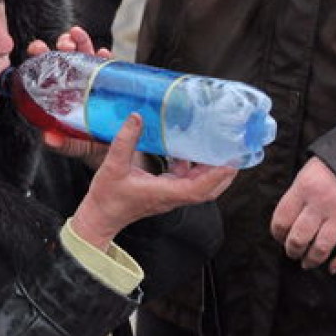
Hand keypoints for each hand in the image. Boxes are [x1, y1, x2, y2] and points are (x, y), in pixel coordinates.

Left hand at [26, 27, 113, 164]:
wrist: (118, 150)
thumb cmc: (89, 146)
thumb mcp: (74, 146)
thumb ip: (62, 144)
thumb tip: (48, 139)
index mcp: (61, 94)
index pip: (47, 71)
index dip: (41, 56)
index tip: (38, 48)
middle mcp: (76, 83)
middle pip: (66, 57)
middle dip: (63, 44)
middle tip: (65, 44)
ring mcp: (94, 80)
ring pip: (86, 54)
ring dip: (82, 41)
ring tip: (78, 35)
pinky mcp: (112, 82)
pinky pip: (108, 65)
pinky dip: (105, 57)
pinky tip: (104, 54)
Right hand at [69, 114, 236, 249]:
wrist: (100, 218)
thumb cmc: (107, 198)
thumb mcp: (113, 166)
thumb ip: (125, 141)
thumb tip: (136, 118)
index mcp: (164, 193)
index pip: (199, 188)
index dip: (216, 175)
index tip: (231, 161)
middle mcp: (171, 197)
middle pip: (208, 190)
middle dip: (224, 173)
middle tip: (234, 152)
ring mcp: (169, 196)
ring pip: (200, 186)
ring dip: (211, 171)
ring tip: (218, 149)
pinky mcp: (164, 193)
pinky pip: (187, 182)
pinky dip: (194, 169)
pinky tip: (188, 151)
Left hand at [269, 156, 335, 272]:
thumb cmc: (329, 167)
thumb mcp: (305, 174)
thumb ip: (296, 198)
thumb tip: (285, 227)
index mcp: (303, 189)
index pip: (281, 221)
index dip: (277, 234)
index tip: (280, 237)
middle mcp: (321, 203)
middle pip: (299, 238)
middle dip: (292, 251)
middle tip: (293, 252)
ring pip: (322, 247)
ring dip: (312, 260)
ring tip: (307, 263)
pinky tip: (333, 268)